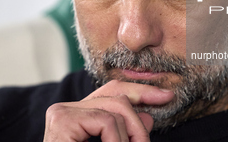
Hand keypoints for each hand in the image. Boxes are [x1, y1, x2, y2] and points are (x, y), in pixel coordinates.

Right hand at [43, 80, 173, 141]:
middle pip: (116, 97)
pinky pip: (106, 121)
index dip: (140, 91)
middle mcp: (67, 109)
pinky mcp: (62, 120)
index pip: (113, 92)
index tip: (166, 96)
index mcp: (79, 115)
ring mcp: (62, 113)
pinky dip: (117, 141)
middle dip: (137, 122)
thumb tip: (149, 117)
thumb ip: (127, 133)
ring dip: (130, 136)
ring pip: (115, 109)